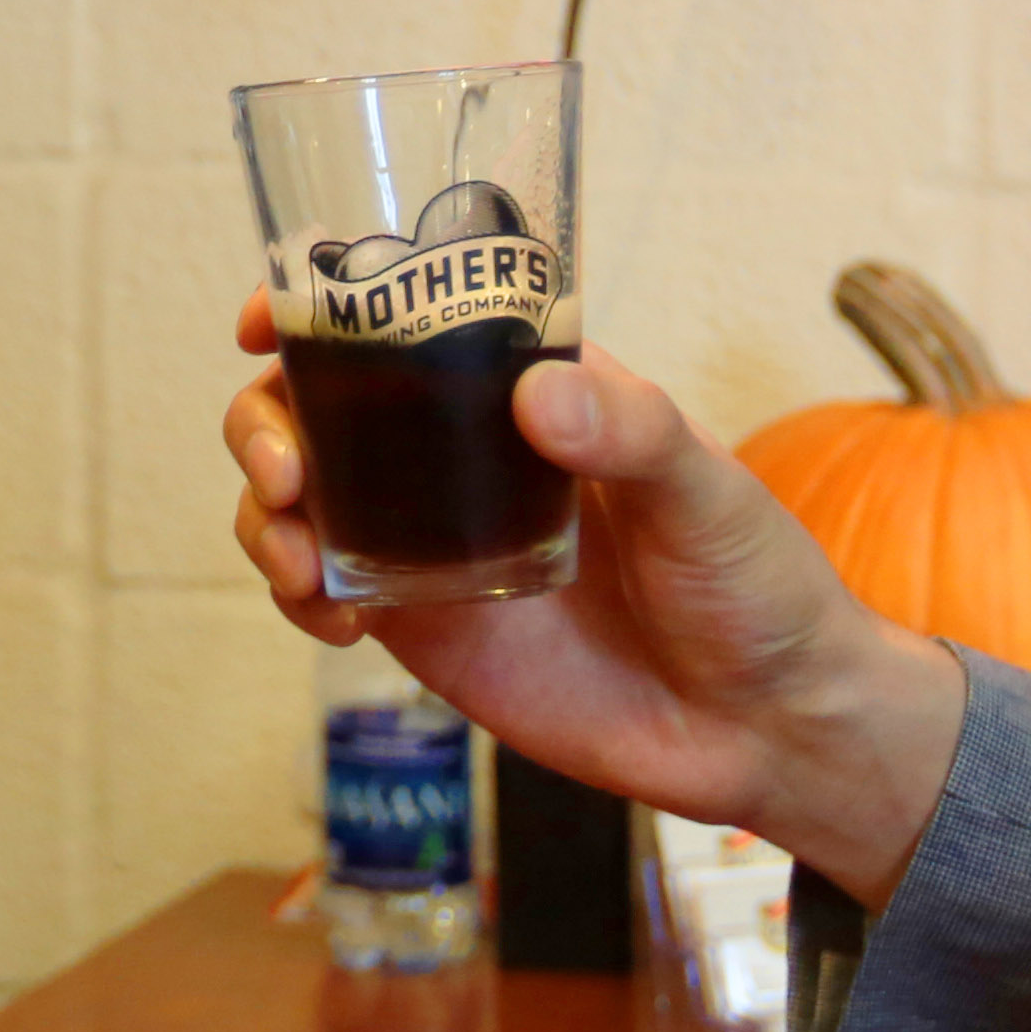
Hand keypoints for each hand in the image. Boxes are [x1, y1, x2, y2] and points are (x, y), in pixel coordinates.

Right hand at [228, 295, 967, 898]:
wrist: (765, 728)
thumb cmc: (756, 585)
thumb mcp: (708, 493)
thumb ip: (631, 435)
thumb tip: (533, 394)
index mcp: (527, 384)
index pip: (406, 314)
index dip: (320, 303)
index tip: (267, 321)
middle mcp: (463, 449)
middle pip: (320, 401)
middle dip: (266, 420)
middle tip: (287, 472)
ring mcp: (434, 535)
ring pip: (303, 494)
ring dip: (265, 513)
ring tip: (300, 559)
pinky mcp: (425, 625)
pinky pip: (324, 590)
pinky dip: (298, 593)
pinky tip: (333, 616)